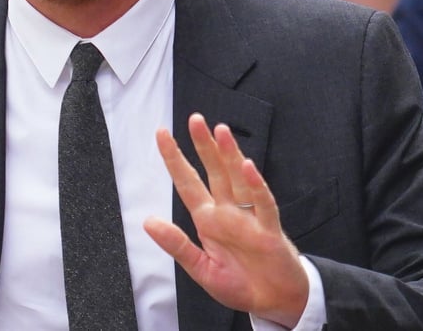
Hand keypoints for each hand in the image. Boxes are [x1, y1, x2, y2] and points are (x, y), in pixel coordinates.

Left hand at [143, 114, 308, 327]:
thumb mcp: (201, 269)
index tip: (161, 134)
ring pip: (238, 179)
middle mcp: (228, 212)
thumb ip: (177, 245)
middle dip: (204, 146)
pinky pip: (263, 204)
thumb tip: (147, 222)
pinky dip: (256, 186)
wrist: (274, 302)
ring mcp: (249, 218)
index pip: (187, 183)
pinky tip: (248, 168)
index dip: (175, 159)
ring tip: (220, 131)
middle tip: (195, 120)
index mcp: (208, 219)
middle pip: (214, 171)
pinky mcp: (269, 230)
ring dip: (230, 155)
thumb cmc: (240, 284)